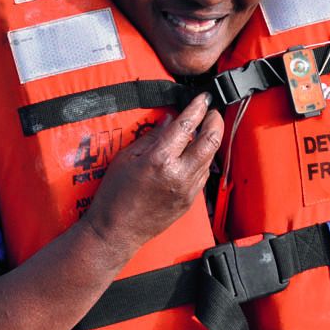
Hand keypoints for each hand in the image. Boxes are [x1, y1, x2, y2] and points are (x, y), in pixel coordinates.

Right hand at [82, 92, 222, 259]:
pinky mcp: (189, 201)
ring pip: (210, 158)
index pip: (187, 126)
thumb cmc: (114, 196)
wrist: (116, 231)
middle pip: (210, 141)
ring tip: (205, 130)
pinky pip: (203, 174)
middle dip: (215, 122)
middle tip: (212, 112)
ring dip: (211, 140)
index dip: (197, 108)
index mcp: (159, 160)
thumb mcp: (125, 158)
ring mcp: (186, 190)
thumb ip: (151, 137)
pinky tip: (195, 154)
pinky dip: (203, 159)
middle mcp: (178, 174)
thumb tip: (169, 120)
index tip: (203, 98)